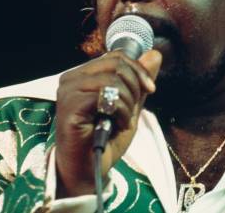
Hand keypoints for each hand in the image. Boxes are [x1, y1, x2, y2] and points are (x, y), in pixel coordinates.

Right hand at [55, 49, 161, 196]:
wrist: (89, 170)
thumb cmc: (105, 139)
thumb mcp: (129, 105)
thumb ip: (139, 80)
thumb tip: (155, 54)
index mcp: (83, 75)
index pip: (116, 56)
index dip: (138, 69)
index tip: (151, 88)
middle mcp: (71, 78)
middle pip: (116, 63)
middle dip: (135, 86)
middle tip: (133, 110)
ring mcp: (68, 91)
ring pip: (113, 78)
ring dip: (128, 102)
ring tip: (123, 121)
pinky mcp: (70, 106)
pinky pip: (105, 95)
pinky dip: (121, 111)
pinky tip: (117, 125)